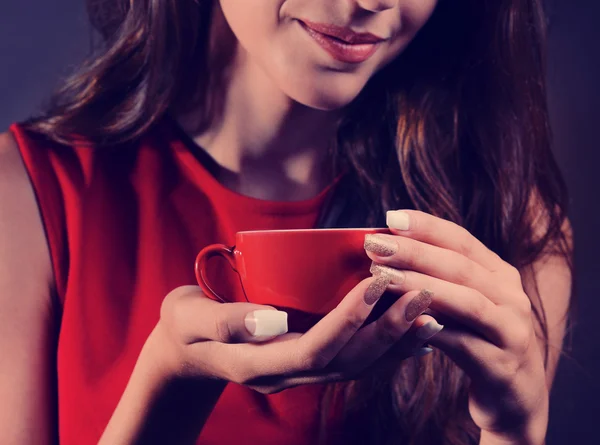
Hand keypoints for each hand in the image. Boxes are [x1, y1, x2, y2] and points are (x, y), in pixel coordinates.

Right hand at [154, 275, 435, 394]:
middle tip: (424, 293)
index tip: (377, 281)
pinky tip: (412, 334)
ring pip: (358, 365)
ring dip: (396, 340)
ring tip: (432, 313)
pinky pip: (355, 361)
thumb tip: (272, 318)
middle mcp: (288, 375)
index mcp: (260, 364)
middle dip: (389, 328)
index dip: (350, 318)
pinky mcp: (309, 363)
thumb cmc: (187, 327)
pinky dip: (387, 348)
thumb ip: (226, 321)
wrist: (187, 351)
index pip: (317, 347)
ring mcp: (300, 374)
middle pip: (349, 360)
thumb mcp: (190, 318)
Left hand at [365, 210, 548, 444]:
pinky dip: (432, 329)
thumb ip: (439, 279)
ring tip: (382, 277)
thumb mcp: (463, 304)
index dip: (426, 227)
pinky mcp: (502, 364)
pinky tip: (403, 320)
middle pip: (460, 266)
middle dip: (414, 253)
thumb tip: (386, 250)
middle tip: (375, 247)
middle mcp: (512, 297)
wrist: (514, 397)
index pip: (461, 240)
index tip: (390, 218)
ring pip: (464, 301)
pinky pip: (462, 343)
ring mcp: (512, 331)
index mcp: (500, 274)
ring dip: (420, 286)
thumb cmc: (475, 341)